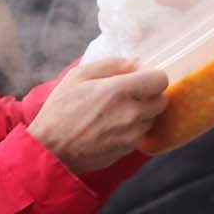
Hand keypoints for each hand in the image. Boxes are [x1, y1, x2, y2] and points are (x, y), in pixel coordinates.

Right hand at [29, 59, 168, 174]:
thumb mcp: (78, 76)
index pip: (160, 80)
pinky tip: (114, 126)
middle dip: (150, 95)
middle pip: (161, 101)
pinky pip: (141, 134)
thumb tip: (135, 63)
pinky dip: (134, 129)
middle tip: (131, 94)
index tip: (141, 78)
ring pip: (152, 119)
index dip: (152, 77)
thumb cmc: (60, 110)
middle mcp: (131, 113)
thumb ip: (110, 65)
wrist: (52, 149)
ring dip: (143, 113)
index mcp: (119, 91)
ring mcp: (131, 134)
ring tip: (119, 111)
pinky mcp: (128, 150)